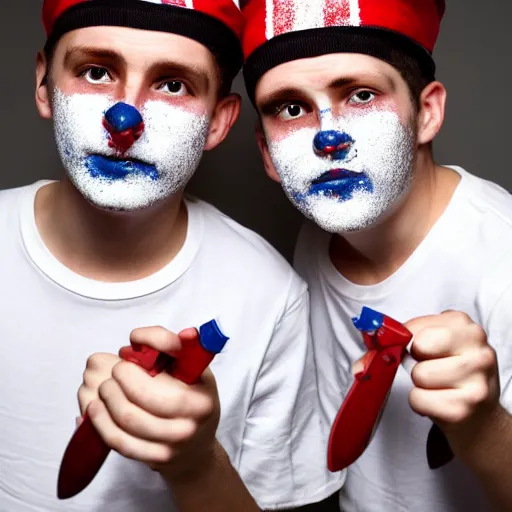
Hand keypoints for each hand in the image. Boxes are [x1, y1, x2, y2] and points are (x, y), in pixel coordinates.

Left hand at [86, 326, 219, 479]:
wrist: (195, 449)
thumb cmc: (191, 400)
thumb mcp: (191, 369)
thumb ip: (171, 347)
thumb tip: (143, 336)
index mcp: (201, 391)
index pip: (174, 361)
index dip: (151, 342)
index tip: (134, 338)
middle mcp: (191, 418)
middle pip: (143, 394)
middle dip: (121, 376)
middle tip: (116, 370)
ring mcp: (173, 442)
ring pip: (128, 418)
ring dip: (107, 397)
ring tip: (105, 387)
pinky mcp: (154, 459)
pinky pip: (120, 441)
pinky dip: (101, 422)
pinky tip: (96, 408)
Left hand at [406, 311, 501, 454]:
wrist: (480, 421)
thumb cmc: (449, 378)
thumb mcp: (432, 350)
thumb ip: (394, 346)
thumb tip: (361, 365)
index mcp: (464, 325)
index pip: (412, 327)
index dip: (404, 343)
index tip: (415, 352)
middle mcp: (478, 348)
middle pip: (418, 348)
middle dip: (415, 364)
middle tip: (432, 371)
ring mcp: (476, 379)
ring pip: (418, 375)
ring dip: (420, 386)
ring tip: (439, 389)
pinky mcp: (466, 407)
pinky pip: (419, 400)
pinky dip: (421, 405)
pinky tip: (440, 404)